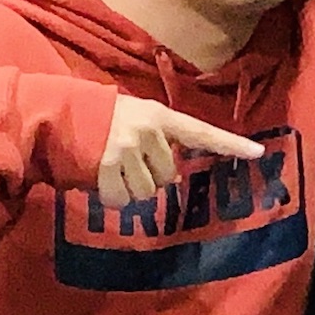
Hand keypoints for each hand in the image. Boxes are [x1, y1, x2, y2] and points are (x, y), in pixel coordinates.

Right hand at [100, 96, 263, 209]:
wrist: (55, 115)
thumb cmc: (97, 120)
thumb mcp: (132, 117)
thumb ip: (157, 140)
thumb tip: (172, 178)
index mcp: (158, 115)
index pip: (201, 131)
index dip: (230, 145)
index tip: (259, 153)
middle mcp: (148, 130)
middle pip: (168, 176)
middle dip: (150, 177)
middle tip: (125, 162)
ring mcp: (127, 148)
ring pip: (146, 192)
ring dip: (129, 189)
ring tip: (109, 167)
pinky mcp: (107, 166)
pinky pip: (122, 200)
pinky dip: (111, 197)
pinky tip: (99, 178)